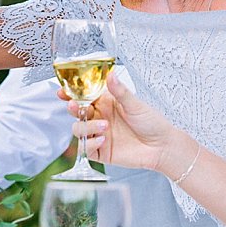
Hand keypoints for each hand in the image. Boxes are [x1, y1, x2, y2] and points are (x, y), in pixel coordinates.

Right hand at [60, 71, 182, 172]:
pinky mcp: (101, 151)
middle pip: (77, 112)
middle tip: (74, 106)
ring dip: (86, 127)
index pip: (84, 96)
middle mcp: (100, 118)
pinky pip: (86, 148)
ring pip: (78, 130)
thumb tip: (110, 75)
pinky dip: (90, 144)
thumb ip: (120, 91)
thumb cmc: (152, 123)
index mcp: (107, 103)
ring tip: (103, 126)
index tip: (63, 91)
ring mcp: (99, 135)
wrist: (162, 147)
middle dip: (72, 109)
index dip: (71, 94)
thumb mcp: (136, 104)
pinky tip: (102, 140)